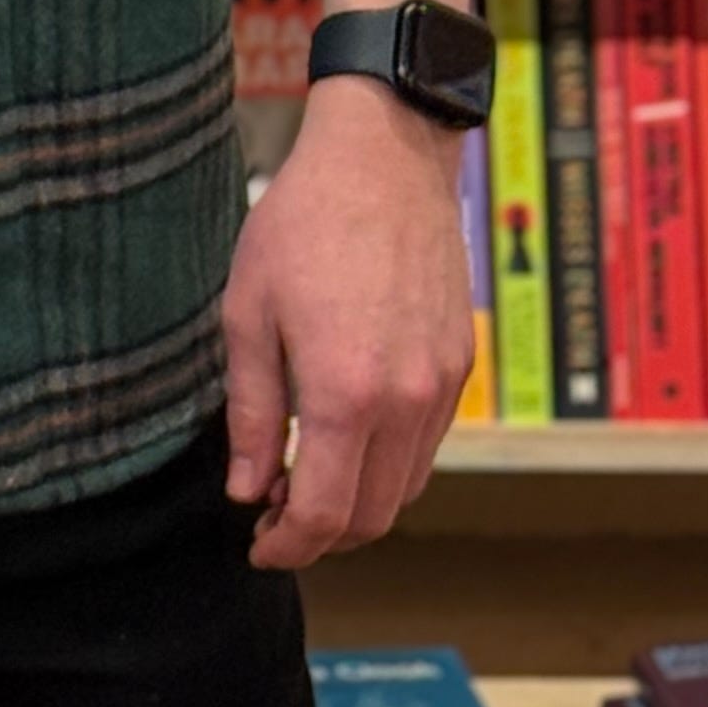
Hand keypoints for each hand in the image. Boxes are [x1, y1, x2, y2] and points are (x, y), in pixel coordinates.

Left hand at [222, 78, 476, 567]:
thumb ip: (250, 412)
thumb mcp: (247, 311)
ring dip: (357, 504)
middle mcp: (405, 403)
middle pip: (370, 517)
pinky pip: (426, 447)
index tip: (258, 544)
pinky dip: (388, 465)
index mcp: (345, 394)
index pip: (324, 514)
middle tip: (274, 515)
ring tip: (304, 477)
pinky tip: (348, 436)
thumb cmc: (303, 224)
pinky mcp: (460, 368)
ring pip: (404, 490)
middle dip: (320, 536)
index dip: (287, 546)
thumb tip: (247, 489)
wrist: (384, 160)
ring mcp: (441, 388)